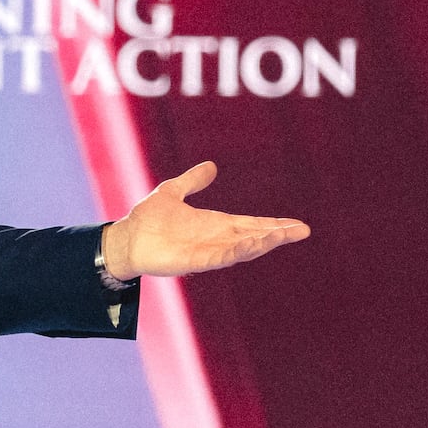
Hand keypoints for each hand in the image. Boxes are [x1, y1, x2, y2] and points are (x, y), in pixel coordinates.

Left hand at [102, 161, 309, 280]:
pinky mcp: (196, 260)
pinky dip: (239, 251)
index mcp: (215, 224)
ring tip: (283, 235)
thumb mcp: (172, 191)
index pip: (251, 223)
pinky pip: (223, 257)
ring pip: (243, 248)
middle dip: (278, 235)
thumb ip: (192, 181)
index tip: (297, 225)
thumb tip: (211, 166)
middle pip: (254, 236)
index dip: (274, 224)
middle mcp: (216, 238)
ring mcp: (208, 251)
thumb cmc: (147, 219)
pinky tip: (254, 244)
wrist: (125, 237)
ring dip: (263, 243)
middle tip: (303, 231)